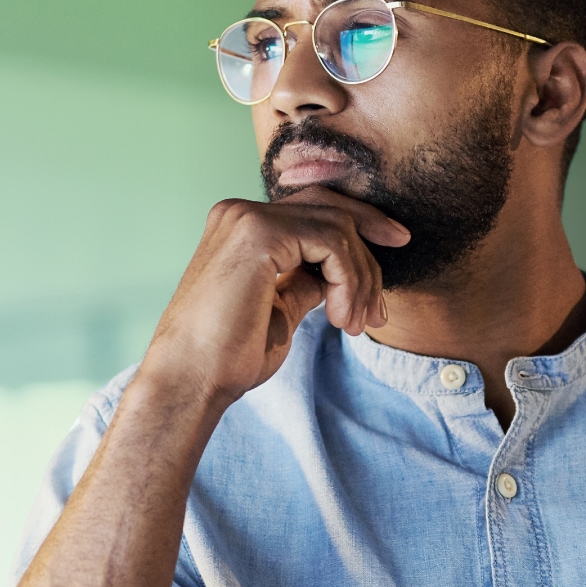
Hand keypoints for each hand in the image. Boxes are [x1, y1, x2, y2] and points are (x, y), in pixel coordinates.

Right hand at [134, 191, 407, 408]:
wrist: (191, 379)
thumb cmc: (226, 355)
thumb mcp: (279, 309)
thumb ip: (305, 281)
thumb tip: (336, 275)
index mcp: (239, 227)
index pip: (313, 208)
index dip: (360, 226)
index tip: (394, 251)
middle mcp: (239, 213)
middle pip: (330, 207)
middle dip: (372, 245)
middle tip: (382, 304)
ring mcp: (247, 219)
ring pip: (338, 227)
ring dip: (360, 280)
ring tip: (353, 325)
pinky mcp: (259, 234)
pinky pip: (332, 243)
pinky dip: (349, 282)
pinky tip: (338, 318)